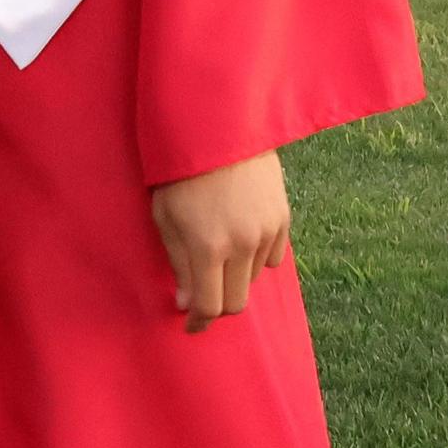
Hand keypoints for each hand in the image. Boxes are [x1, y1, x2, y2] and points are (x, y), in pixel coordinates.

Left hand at [150, 150, 290, 334]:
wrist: (217, 122)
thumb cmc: (179, 166)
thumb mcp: (164, 212)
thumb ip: (177, 261)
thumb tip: (187, 303)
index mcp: (208, 244)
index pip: (210, 306)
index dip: (199, 322)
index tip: (190, 326)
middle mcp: (243, 243)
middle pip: (237, 301)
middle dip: (217, 305)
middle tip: (202, 295)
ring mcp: (267, 231)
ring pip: (254, 279)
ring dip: (235, 277)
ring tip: (216, 253)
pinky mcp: (283, 217)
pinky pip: (272, 257)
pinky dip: (255, 258)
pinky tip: (238, 238)